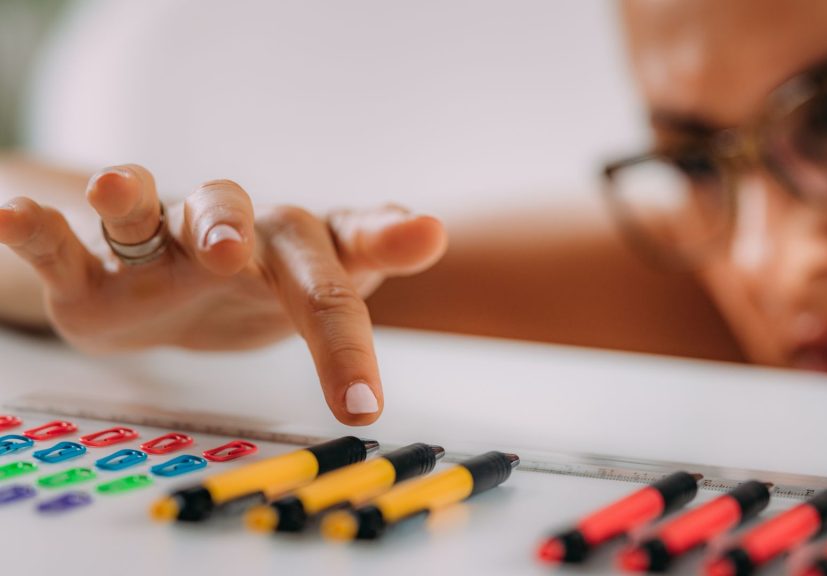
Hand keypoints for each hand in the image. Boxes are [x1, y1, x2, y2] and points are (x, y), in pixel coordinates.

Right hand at [0, 164, 446, 424]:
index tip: (426, 236)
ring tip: (114, 188)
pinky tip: (9, 212)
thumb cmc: (260, 292)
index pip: (345, 240)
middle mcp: (227, 234)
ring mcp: (155, 252)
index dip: (384, 241)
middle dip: (233, 231)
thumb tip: (427, 225)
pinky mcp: (92, 275)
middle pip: (240, 225)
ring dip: (131, 200)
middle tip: (229, 255)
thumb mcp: (319, 290)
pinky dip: (36, 229)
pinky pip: (60, 244)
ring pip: (145, 215)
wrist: (179, 304)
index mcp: (294, 249)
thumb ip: (364, 264)